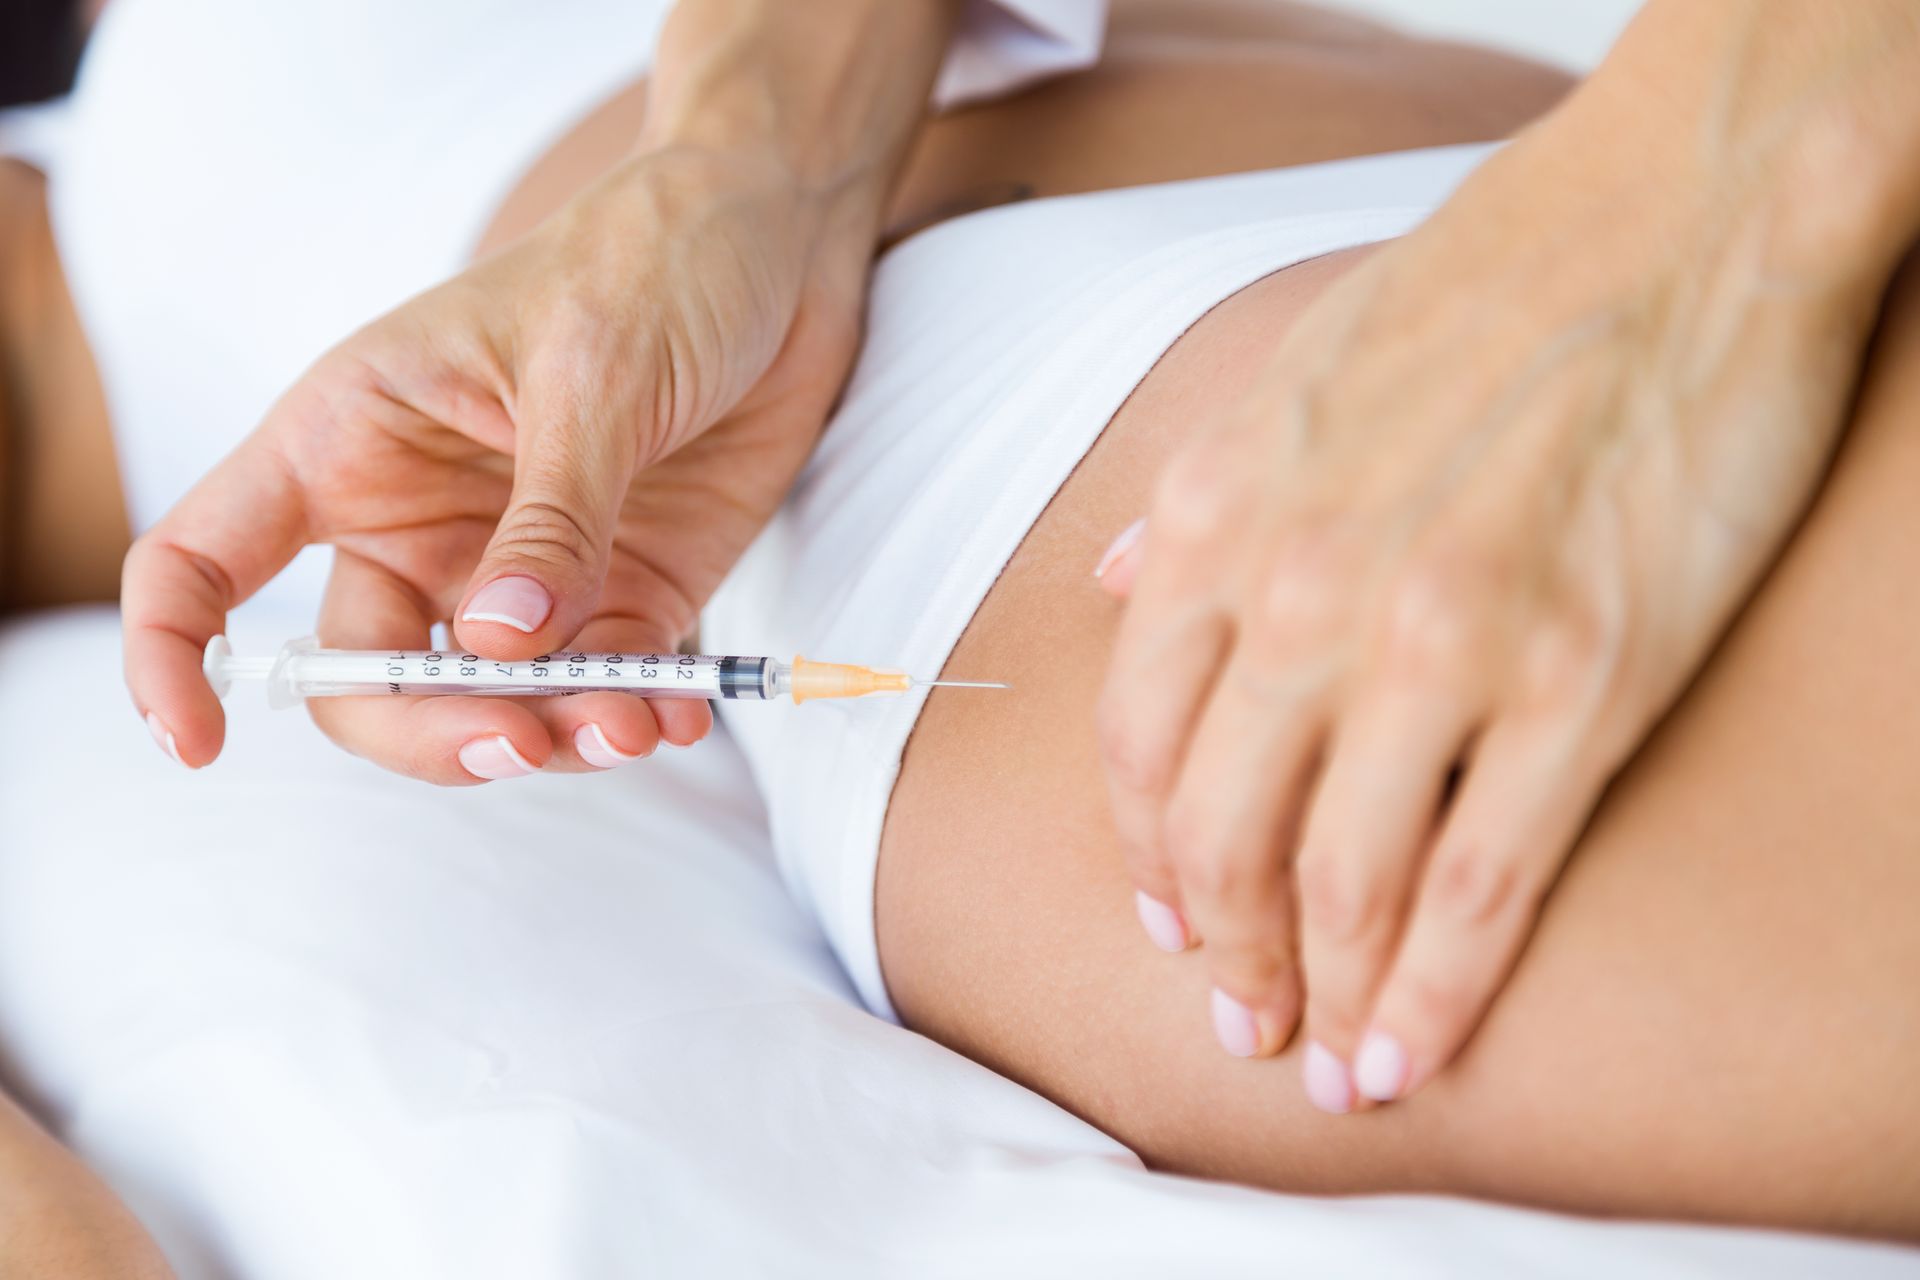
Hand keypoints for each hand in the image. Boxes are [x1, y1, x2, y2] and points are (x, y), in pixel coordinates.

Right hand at [123, 145, 867, 780]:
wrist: (780, 239)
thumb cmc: (654, 260)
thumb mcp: (592, 373)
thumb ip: (548, 518)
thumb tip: (495, 647)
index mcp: (351, 439)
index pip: (204, 559)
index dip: (174, 655)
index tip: (202, 745)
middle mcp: (418, 520)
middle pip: (367, 678)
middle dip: (432, 731)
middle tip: (524, 741)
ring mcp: (521, 569)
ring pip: (492, 703)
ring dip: (552, 736)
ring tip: (631, 723)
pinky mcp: (624, 593)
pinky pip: (607, 686)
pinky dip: (637, 714)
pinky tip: (677, 712)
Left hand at [1092, 74, 1905, 1107]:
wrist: (1669, 213)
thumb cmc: (1477, 288)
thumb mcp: (1277, 376)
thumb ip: (1185, 506)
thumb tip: (1114, 594)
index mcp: (1216, 523)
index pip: (1136, 749)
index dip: (1148, 864)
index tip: (1169, 926)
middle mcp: (1301, 596)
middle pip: (1220, 840)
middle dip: (1226, 958)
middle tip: (1242, 1025)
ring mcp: (1436, 646)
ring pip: (1341, 886)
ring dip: (1326, 1003)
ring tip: (1333, 1067)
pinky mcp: (1577, 681)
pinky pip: (1477, 886)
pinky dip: (1436, 995)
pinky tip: (1415, 1052)